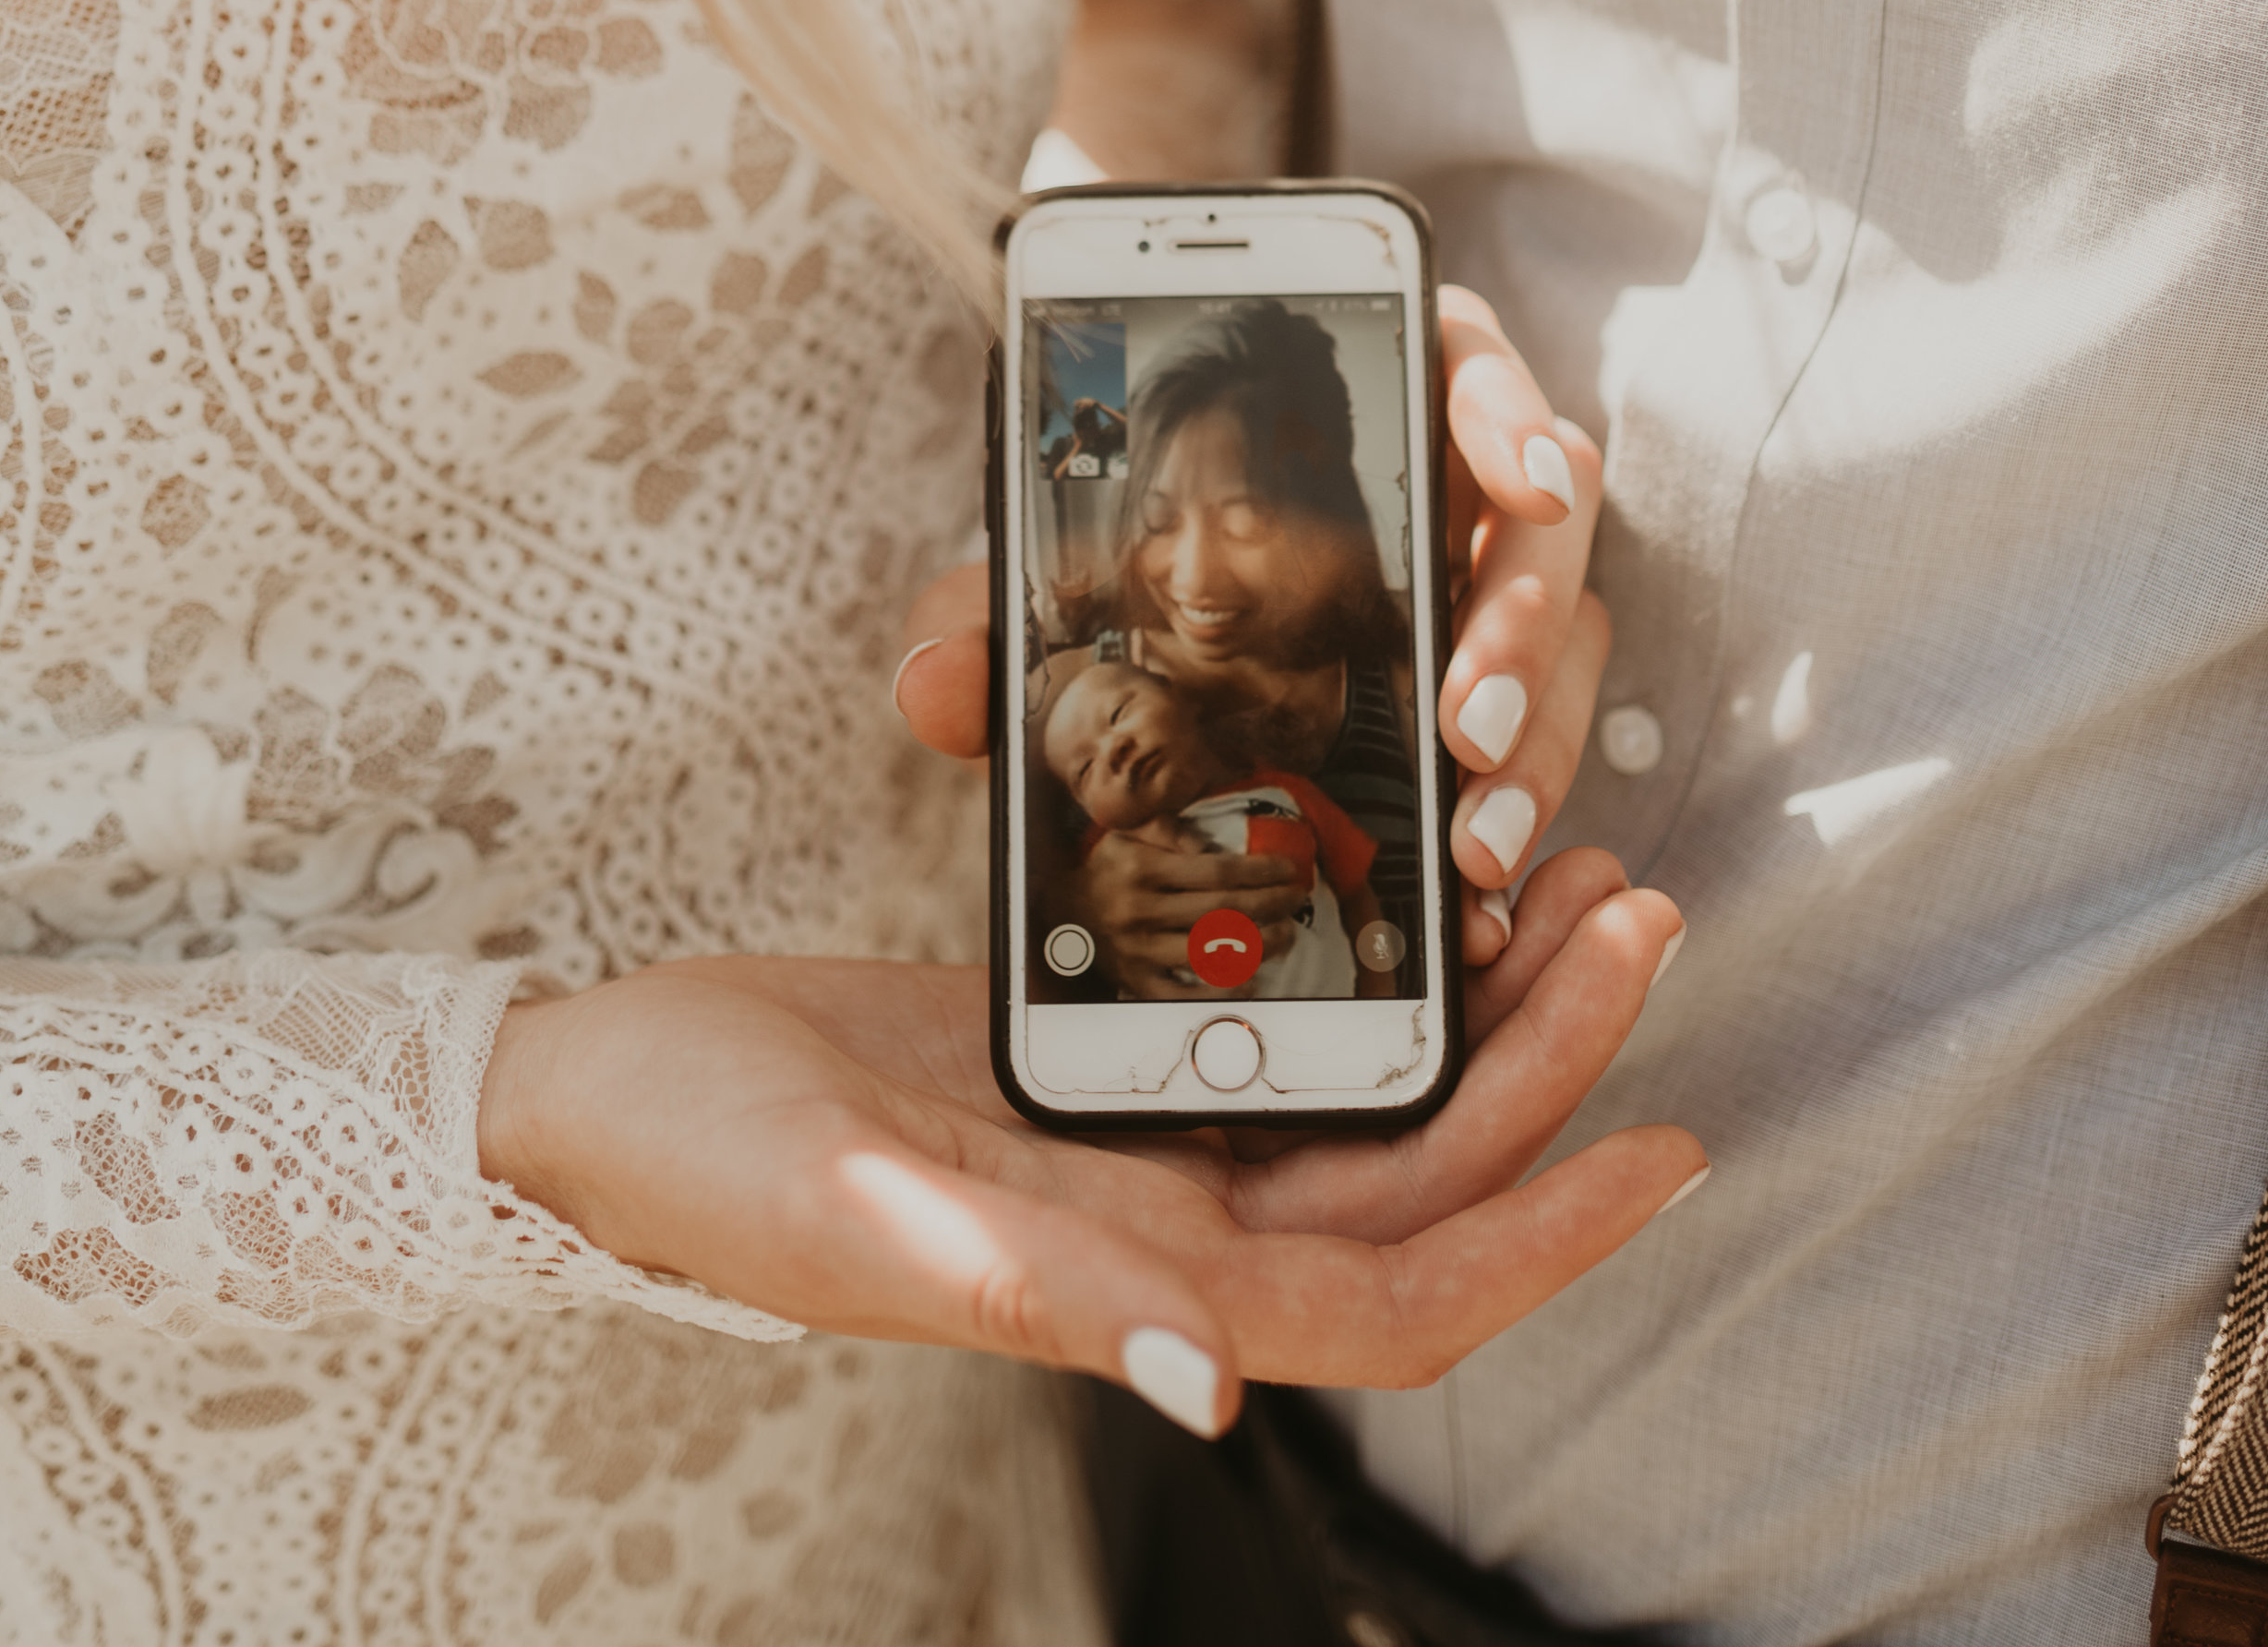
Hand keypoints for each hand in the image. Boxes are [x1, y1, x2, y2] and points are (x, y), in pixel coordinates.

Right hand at [478, 850, 1702, 1430]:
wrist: (599, 1089)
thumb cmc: (700, 1164)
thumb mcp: (855, 1213)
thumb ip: (1041, 1291)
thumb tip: (1213, 1391)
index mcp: (1126, 1288)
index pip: (1393, 1296)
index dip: (1539, 1238)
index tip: (1668, 1139)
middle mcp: (1156, 1230)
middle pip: (1415, 1179)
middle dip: (1549, 1065)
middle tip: (1635, 909)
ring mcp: (1130, 1143)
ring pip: (1363, 1100)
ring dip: (1479, 1008)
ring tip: (1561, 877)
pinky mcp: (1092, 1054)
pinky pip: (1270, 1024)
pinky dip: (1358, 965)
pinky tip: (1397, 876)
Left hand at [888, 285, 1610, 973]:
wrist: (1156, 600)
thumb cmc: (1122, 542)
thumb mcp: (1055, 562)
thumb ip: (998, 603)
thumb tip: (937, 682)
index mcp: (1378, 387)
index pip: (1470, 363)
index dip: (1506, 415)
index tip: (1520, 482)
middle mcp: (1461, 472)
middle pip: (1548, 522)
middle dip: (1521, 629)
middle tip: (1466, 728)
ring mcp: (1496, 575)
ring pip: (1569, 637)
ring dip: (1540, 737)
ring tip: (1475, 842)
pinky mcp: (1506, 675)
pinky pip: (1549, 728)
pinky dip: (1526, 798)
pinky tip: (1483, 878)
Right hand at [1071, 828, 1303, 998]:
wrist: (1062, 912)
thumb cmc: (1109, 867)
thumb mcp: (1130, 833)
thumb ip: (1170, 830)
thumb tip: (1212, 844)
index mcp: (1143, 869)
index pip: (1214, 871)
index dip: (1257, 871)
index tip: (1288, 868)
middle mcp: (1141, 911)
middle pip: (1220, 912)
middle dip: (1269, 905)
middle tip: (1297, 899)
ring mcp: (1138, 952)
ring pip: (1210, 954)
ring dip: (1258, 947)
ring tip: (1287, 935)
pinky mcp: (1137, 983)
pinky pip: (1185, 994)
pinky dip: (1221, 990)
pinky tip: (1253, 978)